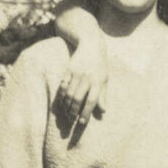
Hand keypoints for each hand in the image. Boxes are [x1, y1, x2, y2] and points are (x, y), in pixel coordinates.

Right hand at [54, 10, 109, 133]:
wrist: (91, 45)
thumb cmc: (100, 65)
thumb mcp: (105, 79)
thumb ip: (103, 95)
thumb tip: (103, 111)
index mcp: (98, 82)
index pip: (91, 101)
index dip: (86, 113)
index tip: (82, 123)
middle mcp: (87, 78)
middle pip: (78, 99)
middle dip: (73, 112)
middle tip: (72, 120)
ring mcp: (76, 73)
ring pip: (69, 94)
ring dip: (67, 106)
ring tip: (67, 113)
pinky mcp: (68, 70)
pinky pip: (63, 86)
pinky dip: (62, 95)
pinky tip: (63, 101)